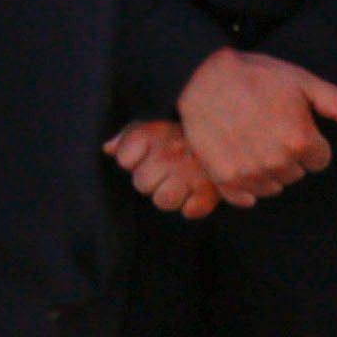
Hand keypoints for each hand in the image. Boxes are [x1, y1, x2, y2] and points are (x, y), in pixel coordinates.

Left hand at [106, 119, 220, 216]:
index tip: (147, 155)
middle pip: (141, 184)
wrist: (228, 134)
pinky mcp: (210, 189)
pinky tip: (194, 194)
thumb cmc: (182, 134)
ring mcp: (191, 171)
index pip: (124, 159)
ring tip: (179, 184)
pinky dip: (192, 207)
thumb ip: (128, 136)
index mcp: (155, 133)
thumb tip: (108, 148)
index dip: (132, 160)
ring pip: (162, 201)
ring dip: (169, 195)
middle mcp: (171, 152)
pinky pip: (190, 210)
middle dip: (151, 180)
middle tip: (166, 171)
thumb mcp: (154, 126)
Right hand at [175, 44, 336, 204]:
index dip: (307, 140)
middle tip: (267, 127)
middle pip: (295, 174)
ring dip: (266, 170)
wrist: (202, 77)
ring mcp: (250, 174)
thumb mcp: (302, 81)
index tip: (289, 122)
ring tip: (250, 139)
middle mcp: (278, 163)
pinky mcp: (225, 180)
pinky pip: (246, 198)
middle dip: (287, 155)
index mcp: (302, 141)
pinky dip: (244, 185)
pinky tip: (238, 158)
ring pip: (272, 187)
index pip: (319, 161)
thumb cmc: (256, 76)